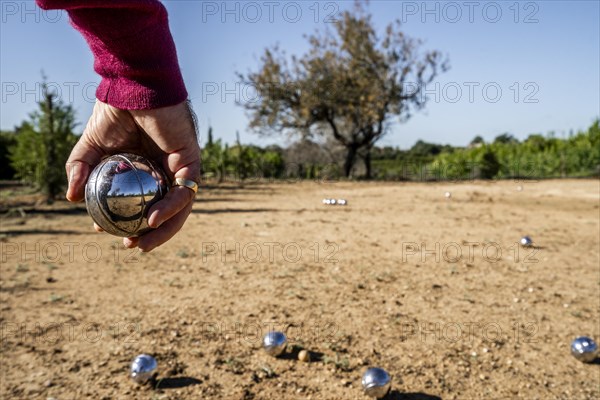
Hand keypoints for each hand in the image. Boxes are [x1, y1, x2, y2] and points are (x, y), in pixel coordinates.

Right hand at [66, 100, 199, 251]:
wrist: (132, 87)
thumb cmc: (115, 111)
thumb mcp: (91, 146)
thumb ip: (81, 169)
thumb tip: (71, 198)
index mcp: (145, 169)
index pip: (141, 202)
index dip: (127, 220)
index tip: (107, 232)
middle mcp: (165, 170)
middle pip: (164, 210)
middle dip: (149, 233)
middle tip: (130, 245)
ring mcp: (180, 166)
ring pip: (179, 207)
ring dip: (163, 228)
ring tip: (142, 243)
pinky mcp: (192, 159)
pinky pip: (185, 190)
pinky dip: (171, 207)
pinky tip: (153, 219)